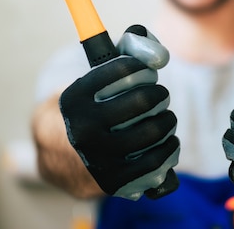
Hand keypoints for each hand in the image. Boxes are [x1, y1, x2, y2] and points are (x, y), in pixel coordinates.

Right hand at [59, 25, 178, 199]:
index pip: (122, 68)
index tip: (145, 73)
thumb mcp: (96, 81)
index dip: (142, 68)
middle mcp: (83, 128)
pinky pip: (156, 160)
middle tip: (159, 96)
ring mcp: (98, 157)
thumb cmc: (92, 110)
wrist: (63, 158)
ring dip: (167, 120)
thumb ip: (125, 53)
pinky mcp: (114, 180)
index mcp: (75, 98)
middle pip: (142, 100)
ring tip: (164, 118)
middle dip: (159, 94)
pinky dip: (170, 147)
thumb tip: (158, 52)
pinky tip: (167, 140)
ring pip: (153, 130)